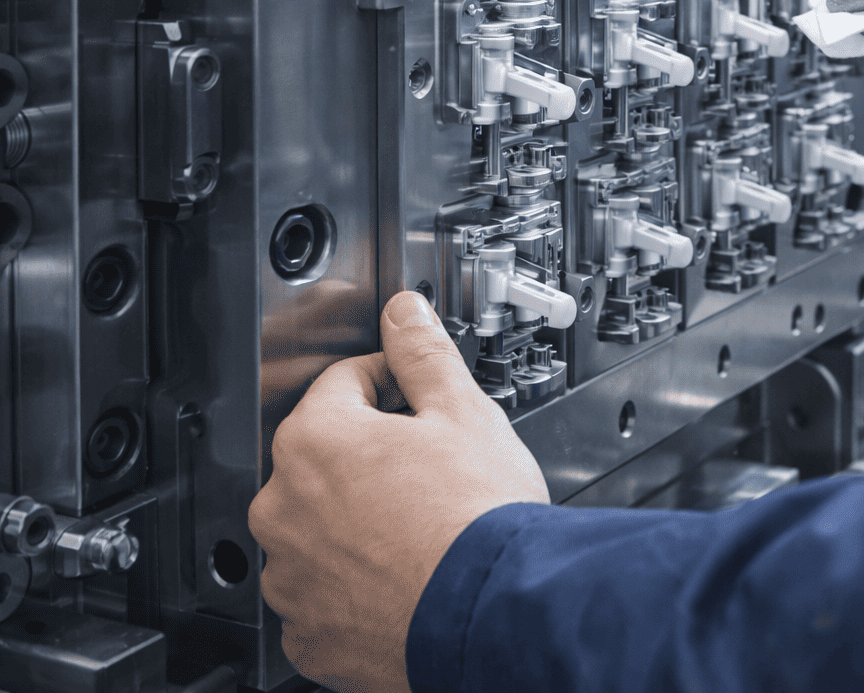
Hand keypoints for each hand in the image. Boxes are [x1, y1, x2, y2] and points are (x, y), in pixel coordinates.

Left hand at [249, 291, 548, 691]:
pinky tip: (401, 576)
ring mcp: (291, 577)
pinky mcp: (309, 634)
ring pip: (317, 530)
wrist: (495, 613)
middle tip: (428, 469)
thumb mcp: (463, 412)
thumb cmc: (478, 518)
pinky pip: (322, 595)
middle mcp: (284, 509)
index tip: (419, 402)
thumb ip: (423, 354)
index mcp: (315, 441)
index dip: (390, 384)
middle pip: (323, 459)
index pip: (342, 384)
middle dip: (369, 456)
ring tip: (418, 528)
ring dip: (355, 523)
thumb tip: (404, 313)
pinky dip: (353, 586)